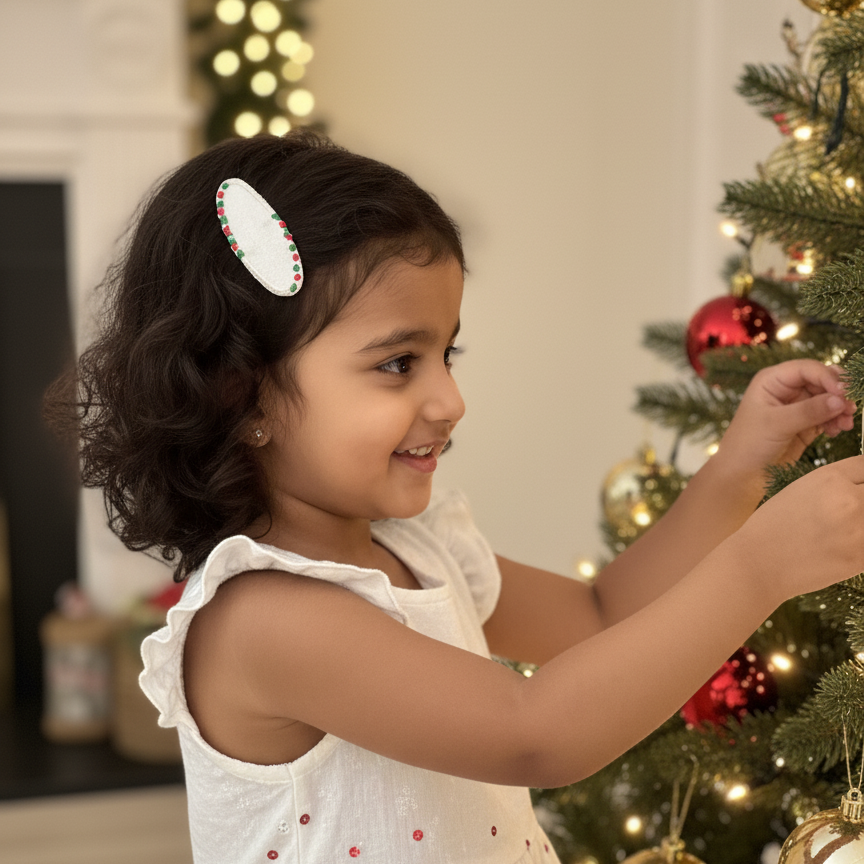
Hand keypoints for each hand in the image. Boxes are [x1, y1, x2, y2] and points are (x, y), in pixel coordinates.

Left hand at [718, 359, 855, 474]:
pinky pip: (827, 416)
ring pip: (828, 399)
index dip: (828, 377)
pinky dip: (835, 421)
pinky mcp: (805, 424)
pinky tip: (837, 431)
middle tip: (850, 409)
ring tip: (845, 424)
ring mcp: (796, 406)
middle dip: (838, 394)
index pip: (806, 369)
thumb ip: (808, 411)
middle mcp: (785, 389)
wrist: (741, 474)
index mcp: (771, 381)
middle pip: (821, 381)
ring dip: (840, 409)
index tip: (844, 393)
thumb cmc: (748, 444)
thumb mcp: (777, 425)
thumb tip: (840, 399)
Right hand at [736, 455, 863, 600]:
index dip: (862, 477)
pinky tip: (841, 546)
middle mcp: (849, 500)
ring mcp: (859, 531)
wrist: (757, 564)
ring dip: (861, 522)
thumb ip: (835, 484)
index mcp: (830, 479)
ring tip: (843, 530)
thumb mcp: (800, 490)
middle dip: (862, 498)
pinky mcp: (861, 558)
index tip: (857, 485)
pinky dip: (860, 544)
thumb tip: (860, 486)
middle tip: (848, 511)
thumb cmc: (772, 526)